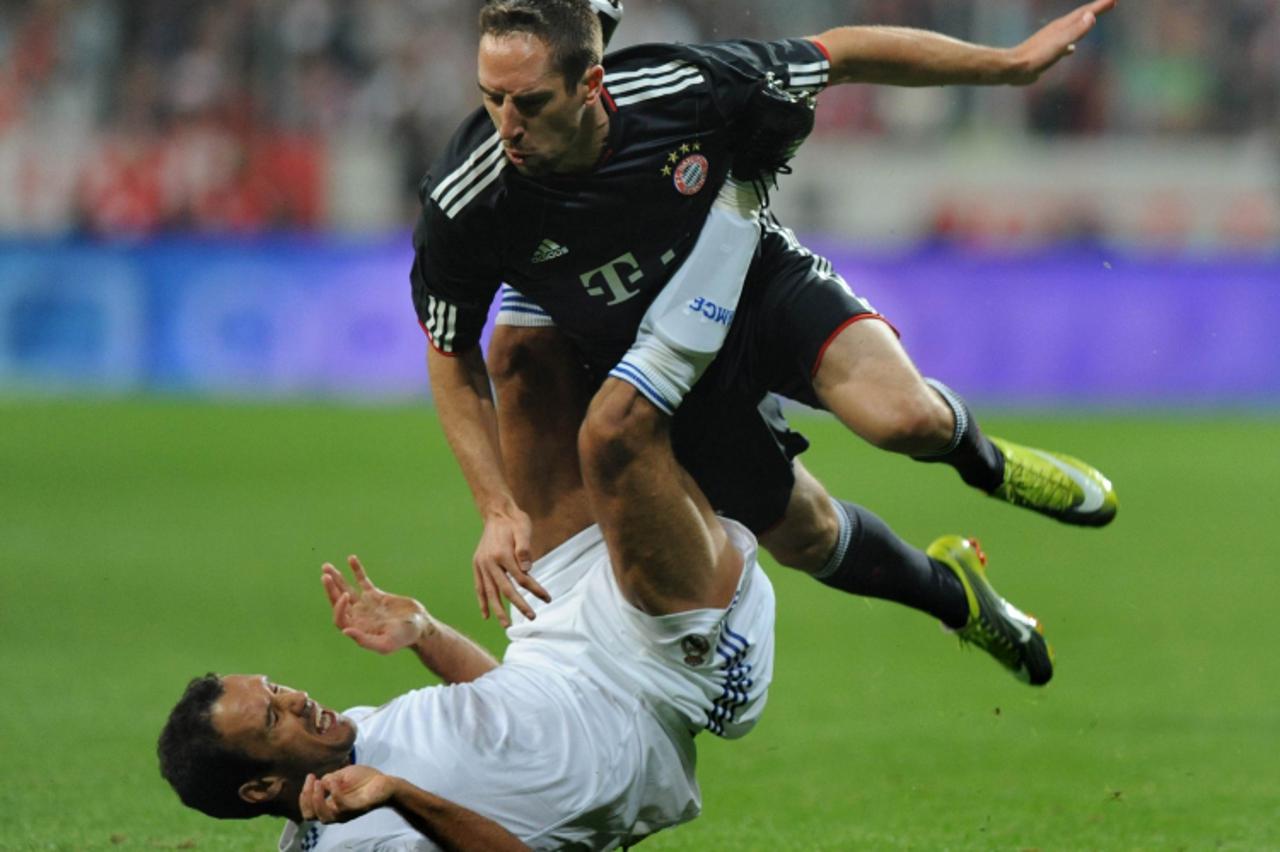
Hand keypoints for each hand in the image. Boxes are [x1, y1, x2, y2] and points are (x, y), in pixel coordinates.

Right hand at [299, 766, 396, 823]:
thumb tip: (319, 782)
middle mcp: (336, 812)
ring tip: (320, 782)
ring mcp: (347, 813)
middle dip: (307, 798)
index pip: (309, 810)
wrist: (385, 782)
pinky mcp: (358, 808)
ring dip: (317, 799)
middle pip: (311, 816)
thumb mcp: (342, 776)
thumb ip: (329, 779)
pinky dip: (336, 793)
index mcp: (330, 806)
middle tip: (313, 780)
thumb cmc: (363, 780)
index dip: (304, 795)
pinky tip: (336, 781)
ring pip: (324, 817)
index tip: (310, 776)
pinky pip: (343, 807)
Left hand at [322, 556, 428, 653]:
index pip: (340, 617)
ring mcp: (365, 605)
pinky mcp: (375, 595)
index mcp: (358, 628)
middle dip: (331, 589)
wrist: (420, 626)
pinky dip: (356, 570)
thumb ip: (366, 640)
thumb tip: (345, 631)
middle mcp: (358, 616)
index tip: (345, 595)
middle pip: (338, 602)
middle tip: (325, 575)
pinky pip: (362, 580)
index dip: (339, 606)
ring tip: (326, 566)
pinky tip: (351, 558)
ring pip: (346, 589)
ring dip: (337, 578)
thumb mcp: (386, 644)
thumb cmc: (404, 638)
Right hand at [473, 507, 548, 627]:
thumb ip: (525, 549)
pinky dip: (482, 601)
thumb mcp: (523, 529)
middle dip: (519, 605)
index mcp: (502, 554)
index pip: (522, 578)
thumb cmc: (514, 521)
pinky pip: (479, 587)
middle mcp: (489, 562)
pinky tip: (486, 615)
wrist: (496, 513)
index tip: (547, 598)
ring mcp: (481, 565)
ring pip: (490, 592)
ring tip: (506, 625)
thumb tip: (528, 570)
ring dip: (498, 610)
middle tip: (532, 617)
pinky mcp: (477, 565)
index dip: (536, 589)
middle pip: (506, 589)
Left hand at [1007, 0, 1114, 83]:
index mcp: (1062, 26)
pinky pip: (1063, 45)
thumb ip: (1076, 31)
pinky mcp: (1046, 53)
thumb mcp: (1060, 44)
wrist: (1013, 68)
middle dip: (1095, 10)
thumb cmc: (1036, 57)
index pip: (1085, 12)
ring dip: (1084, 24)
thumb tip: (1092, 15)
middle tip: (1110, 3)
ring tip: (1092, 20)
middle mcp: (1057, 30)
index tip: (1114, 0)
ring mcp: (1051, 41)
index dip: (1100, 6)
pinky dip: (1070, 44)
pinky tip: (1071, 50)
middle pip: (1080, 17)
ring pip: (1072, 29)